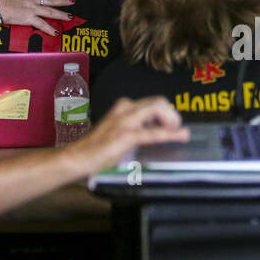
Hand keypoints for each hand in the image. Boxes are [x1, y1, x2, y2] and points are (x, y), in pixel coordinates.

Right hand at [0, 0, 76, 36]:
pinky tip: (56, 32)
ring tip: (71, 17)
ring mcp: (32, 8)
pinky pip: (42, 24)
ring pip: (51, 12)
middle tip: (73, 1)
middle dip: (63, 1)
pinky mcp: (29, 18)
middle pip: (51, 0)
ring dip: (62, 14)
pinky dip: (49, 29)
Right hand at [64, 97, 188, 173]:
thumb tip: (161, 129)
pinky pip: (153, 133)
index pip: (154, 102)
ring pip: (158, 109)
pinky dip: (169, 134)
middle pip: (159, 101)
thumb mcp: (122, 131)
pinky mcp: (125, 135)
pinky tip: (181, 136)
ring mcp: (125, 121)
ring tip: (178, 134)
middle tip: (177, 130)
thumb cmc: (100, 148)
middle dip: (172, 115)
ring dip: (172, 121)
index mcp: (125, 107)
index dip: (168, 113)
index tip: (174, 126)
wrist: (79, 158)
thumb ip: (139, 127)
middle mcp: (125, 108)